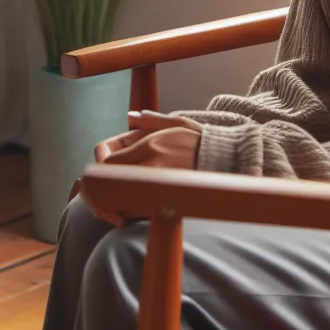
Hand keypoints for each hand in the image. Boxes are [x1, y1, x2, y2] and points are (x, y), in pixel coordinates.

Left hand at [85, 112, 201, 224]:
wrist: (228, 161)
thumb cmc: (202, 142)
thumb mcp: (177, 123)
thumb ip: (150, 120)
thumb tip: (130, 118)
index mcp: (150, 147)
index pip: (108, 162)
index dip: (101, 165)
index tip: (105, 164)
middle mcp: (151, 168)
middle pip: (110, 183)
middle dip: (100, 185)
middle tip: (101, 184)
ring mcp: (159, 189)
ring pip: (121, 200)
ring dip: (113, 198)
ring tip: (114, 195)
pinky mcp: (168, 203)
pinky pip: (138, 211)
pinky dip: (128, 210)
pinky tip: (130, 206)